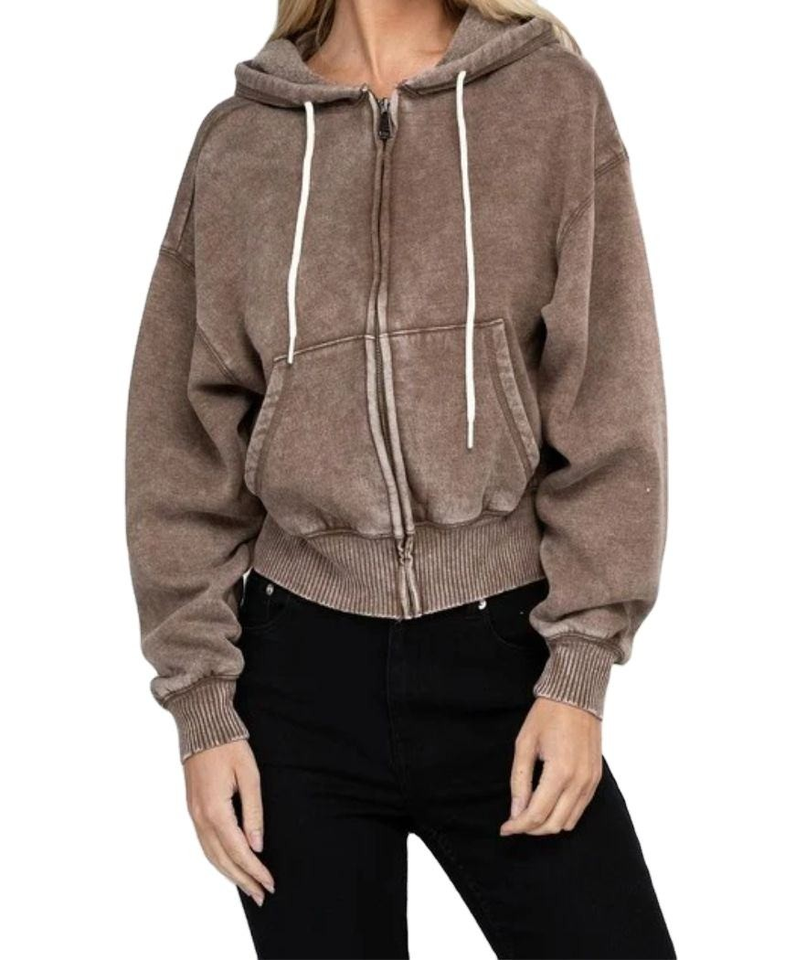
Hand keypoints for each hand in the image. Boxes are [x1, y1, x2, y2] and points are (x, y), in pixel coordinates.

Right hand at [184, 740, 274, 904]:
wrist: (202, 727)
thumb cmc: (229, 747)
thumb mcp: (249, 775)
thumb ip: (253, 812)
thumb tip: (257, 845)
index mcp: (215, 810)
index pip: (238, 850)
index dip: (254, 869)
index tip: (269, 883)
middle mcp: (200, 817)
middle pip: (222, 859)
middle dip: (242, 879)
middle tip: (261, 895)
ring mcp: (193, 814)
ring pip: (210, 855)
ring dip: (229, 874)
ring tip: (247, 887)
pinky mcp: (193, 809)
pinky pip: (204, 844)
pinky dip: (217, 859)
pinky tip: (228, 864)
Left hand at [500, 697, 601, 836]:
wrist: (576, 697)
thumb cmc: (547, 716)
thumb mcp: (524, 744)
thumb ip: (519, 780)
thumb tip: (516, 811)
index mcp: (560, 772)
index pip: (537, 814)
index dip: (518, 826)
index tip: (504, 828)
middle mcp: (579, 781)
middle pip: (554, 824)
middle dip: (531, 829)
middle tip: (514, 822)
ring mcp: (591, 781)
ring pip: (569, 822)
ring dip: (548, 824)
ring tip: (530, 814)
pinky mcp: (596, 778)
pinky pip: (580, 809)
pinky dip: (563, 814)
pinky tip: (548, 804)